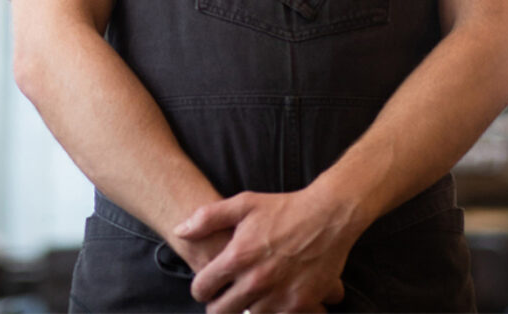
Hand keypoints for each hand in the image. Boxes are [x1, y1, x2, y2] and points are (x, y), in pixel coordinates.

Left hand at [175, 190, 356, 312]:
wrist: (327, 218)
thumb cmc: (282, 209)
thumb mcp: (242, 204)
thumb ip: (207, 218)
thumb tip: (180, 231)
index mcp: (237, 257)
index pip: (202, 289)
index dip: (200, 289)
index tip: (206, 286)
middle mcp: (256, 281)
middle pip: (221, 312)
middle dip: (218, 305)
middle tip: (224, 297)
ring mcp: (279, 296)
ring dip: (247, 308)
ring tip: (251, 294)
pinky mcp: (300, 305)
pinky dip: (273, 311)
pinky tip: (273, 298)